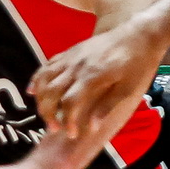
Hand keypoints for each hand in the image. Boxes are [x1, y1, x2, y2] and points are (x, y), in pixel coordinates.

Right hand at [30, 25, 165, 138]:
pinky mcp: (69, 52)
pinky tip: (32, 91)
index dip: (67, 121)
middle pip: (51, 92)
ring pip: (44, 78)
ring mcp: (71, 57)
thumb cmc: (136, 63)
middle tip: (55, 129)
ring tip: (46, 114)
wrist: (137, 34)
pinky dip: (37, 79)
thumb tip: (91, 127)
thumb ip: (107, 106)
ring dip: (40, 99)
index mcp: (92, 76)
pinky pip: (46, 65)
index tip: (72, 134)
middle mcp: (77, 66)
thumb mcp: (128, 88)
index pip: (70, 103)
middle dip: (48, 113)